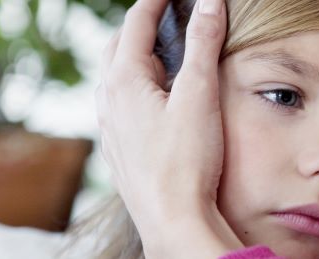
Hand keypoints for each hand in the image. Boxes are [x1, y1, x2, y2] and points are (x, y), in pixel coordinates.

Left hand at [95, 0, 241, 256]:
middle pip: (118, 47)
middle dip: (142, 27)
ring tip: (163, 54)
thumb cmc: (185, 161)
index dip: (156, 1)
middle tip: (166, 16)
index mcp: (124, 81)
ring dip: (137, 57)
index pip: (136, 23)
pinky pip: (120, 104)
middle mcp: (109, 101)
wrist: (172, 219)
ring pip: (117, 77)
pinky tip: (155, 101)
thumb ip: (204, 45)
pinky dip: (137, 87)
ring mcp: (110, 126)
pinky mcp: (118, 148)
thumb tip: (209, 4)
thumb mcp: (200, 95)